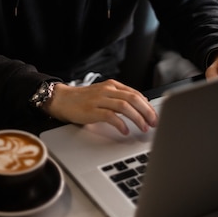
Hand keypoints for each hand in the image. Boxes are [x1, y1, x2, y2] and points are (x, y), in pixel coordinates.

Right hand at [42, 79, 157, 135]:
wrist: (63, 99)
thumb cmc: (84, 99)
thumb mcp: (104, 94)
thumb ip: (120, 98)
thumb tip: (140, 105)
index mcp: (113, 85)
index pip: (136, 94)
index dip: (147, 105)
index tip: (154, 116)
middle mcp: (108, 90)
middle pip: (133, 98)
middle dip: (146, 111)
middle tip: (153, 122)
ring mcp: (100, 99)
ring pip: (124, 106)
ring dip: (137, 118)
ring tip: (143, 127)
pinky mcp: (92, 109)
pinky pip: (110, 116)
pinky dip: (120, 124)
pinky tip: (125, 131)